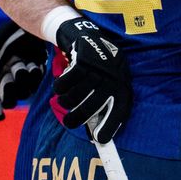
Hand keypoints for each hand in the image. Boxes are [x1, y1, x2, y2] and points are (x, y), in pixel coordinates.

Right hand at [0, 20, 46, 119]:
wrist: (27, 26)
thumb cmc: (6, 38)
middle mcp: (6, 82)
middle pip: (9, 102)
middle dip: (9, 94)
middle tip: (8, 80)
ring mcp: (23, 79)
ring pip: (24, 93)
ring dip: (22, 78)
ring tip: (21, 62)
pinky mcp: (36, 74)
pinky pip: (36, 82)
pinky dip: (33, 73)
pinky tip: (32, 61)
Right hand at [54, 16, 131, 143]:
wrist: (89, 38)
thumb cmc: (101, 70)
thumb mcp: (111, 84)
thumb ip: (106, 105)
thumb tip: (99, 137)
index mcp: (122, 88)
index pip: (120, 112)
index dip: (110, 128)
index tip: (100, 141)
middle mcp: (112, 81)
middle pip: (88, 110)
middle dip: (74, 120)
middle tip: (68, 122)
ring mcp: (96, 72)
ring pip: (72, 98)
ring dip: (64, 101)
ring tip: (66, 98)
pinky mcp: (81, 63)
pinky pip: (63, 85)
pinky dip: (59, 87)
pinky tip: (62, 85)